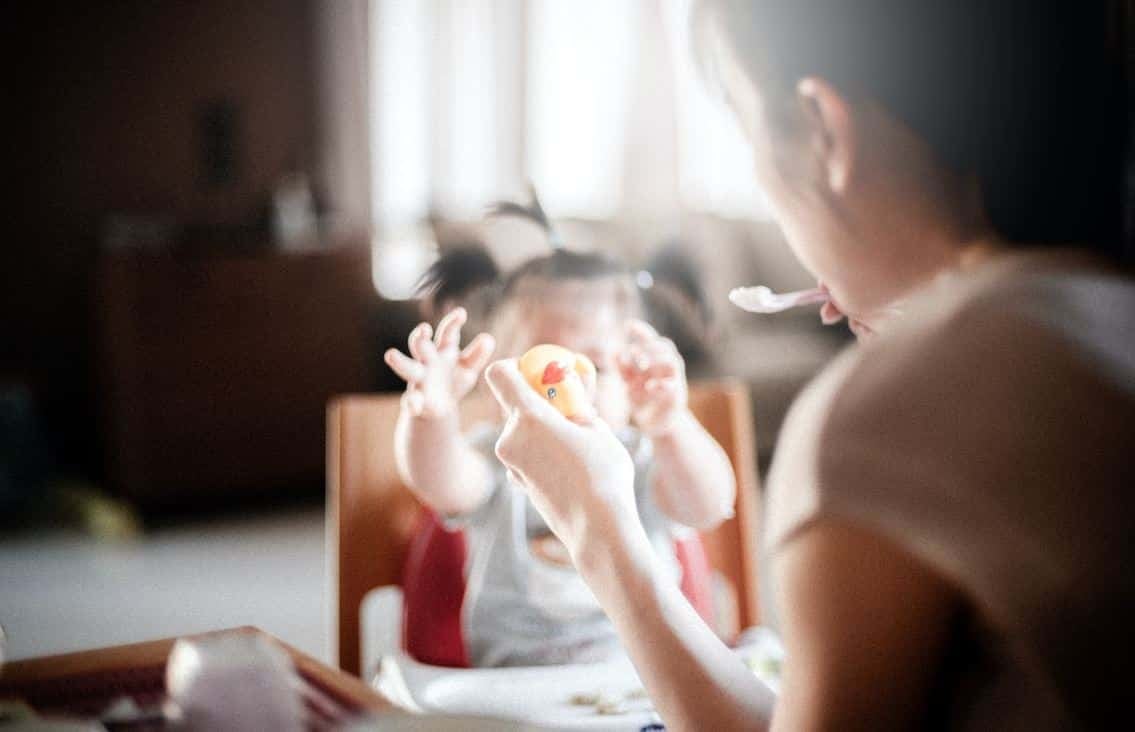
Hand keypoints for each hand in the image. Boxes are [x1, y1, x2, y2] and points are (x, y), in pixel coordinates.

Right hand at [384, 307, 495, 417]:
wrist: (438, 409)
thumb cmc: (453, 381)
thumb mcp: (468, 369)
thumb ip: (477, 355)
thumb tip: (489, 339)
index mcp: (443, 351)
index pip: (447, 333)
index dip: (453, 323)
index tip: (461, 313)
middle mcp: (427, 361)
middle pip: (420, 346)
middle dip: (420, 337)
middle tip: (423, 329)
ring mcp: (419, 380)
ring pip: (407, 368)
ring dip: (400, 361)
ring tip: (390, 354)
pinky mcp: (416, 401)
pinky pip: (410, 400)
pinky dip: (412, 402)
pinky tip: (415, 405)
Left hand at [484, 360, 641, 565]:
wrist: (597, 529)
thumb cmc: (603, 475)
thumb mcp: (597, 428)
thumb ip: (577, 405)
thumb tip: (571, 390)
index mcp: (529, 417)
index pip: (500, 374)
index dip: (516, 366)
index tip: (539, 373)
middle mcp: (510, 438)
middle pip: (513, 403)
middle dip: (538, 400)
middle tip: (569, 407)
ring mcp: (510, 463)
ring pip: (521, 430)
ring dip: (542, 427)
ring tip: (576, 441)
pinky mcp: (516, 481)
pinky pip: (524, 453)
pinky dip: (541, 450)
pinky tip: (568, 464)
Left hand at [617, 320, 688, 436]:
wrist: (658, 423)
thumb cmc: (643, 400)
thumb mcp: (629, 383)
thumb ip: (623, 369)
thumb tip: (612, 352)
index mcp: (655, 361)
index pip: (652, 340)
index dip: (642, 331)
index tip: (628, 325)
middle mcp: (667, 367)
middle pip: (664, 346)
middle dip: (649, 346)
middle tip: (633, 351)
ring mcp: (674, 380)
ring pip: (673, 361)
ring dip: (657, 360)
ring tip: (642, 366)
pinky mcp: (677, 396)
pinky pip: (673, 386)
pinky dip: (660, 384)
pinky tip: (649, 387)